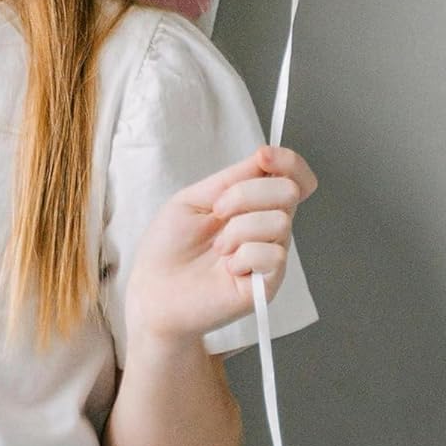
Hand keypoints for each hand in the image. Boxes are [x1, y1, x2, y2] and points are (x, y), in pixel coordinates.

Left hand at [125, 144, 317, 344]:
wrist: (153, 289)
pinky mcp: (269, 284)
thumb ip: (232, 179)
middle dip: (245, 194)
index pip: (292, 176)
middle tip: (217, 213)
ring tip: (218, 248)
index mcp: (252, 204)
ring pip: (278, 222)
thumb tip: (264, 156)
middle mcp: (267, 227)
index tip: (262, 156)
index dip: (287, 161)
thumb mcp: (195, 199)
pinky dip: (242, 257)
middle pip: (288, 190)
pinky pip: (271, 255)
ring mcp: (270, 256)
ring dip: (237, 230)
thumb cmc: (169, 246)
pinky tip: (227, 268)